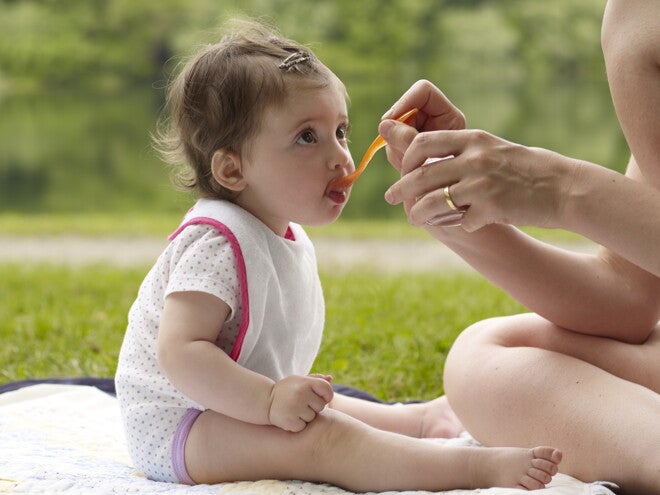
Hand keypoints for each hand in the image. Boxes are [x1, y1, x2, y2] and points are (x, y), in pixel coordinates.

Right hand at [267, 374, 333, 431]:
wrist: (265, 400)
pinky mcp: (290, 421)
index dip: (326, 395)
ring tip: (294, 410)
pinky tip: (290, 417)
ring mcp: (295, 408)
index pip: (327, 390)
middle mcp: (301, 394)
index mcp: (305, 383)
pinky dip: (298, 424)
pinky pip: (303, 426)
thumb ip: (315, 379)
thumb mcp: (298, 380)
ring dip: (305, 416)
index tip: (319, 397)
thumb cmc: (286, 390)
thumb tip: (330, 379)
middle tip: (301, 403)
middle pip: (321, 406)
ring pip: (312, 417)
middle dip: (313, 407)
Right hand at [381, 81, 464, 188]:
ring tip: (408, 173)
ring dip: (396, 151)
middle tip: (402, 158)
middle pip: (404, 114)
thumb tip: (384, 124)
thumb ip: (409, 141)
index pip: (422, 92)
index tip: (391, 124)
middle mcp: (436, 126)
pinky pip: (396, 151)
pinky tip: (406, 178)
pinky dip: (397, 162)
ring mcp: (424, 142)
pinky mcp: (414, 158)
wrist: (465, 218)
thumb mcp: (434, 163)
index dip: (404, 103)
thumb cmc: (460, 191)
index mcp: (450, 118)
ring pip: (395, 135)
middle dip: (397, 135)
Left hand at [381, 121, 577, 231]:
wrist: (565, 188)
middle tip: (390, 196)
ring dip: (418, 212)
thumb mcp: (495, 149)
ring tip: (413, 218)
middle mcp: (475, 159)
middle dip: (400, 188)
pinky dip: (453, 225)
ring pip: (433, 201)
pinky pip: (459, 221)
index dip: (406, 157)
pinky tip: (454, 226)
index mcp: (474, 140)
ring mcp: (483, 184)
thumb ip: (465, 151)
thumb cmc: (529, 169)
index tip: (403, 169)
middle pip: (421, 174)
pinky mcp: (492, 208)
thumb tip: (432, 158)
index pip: (424, 142)